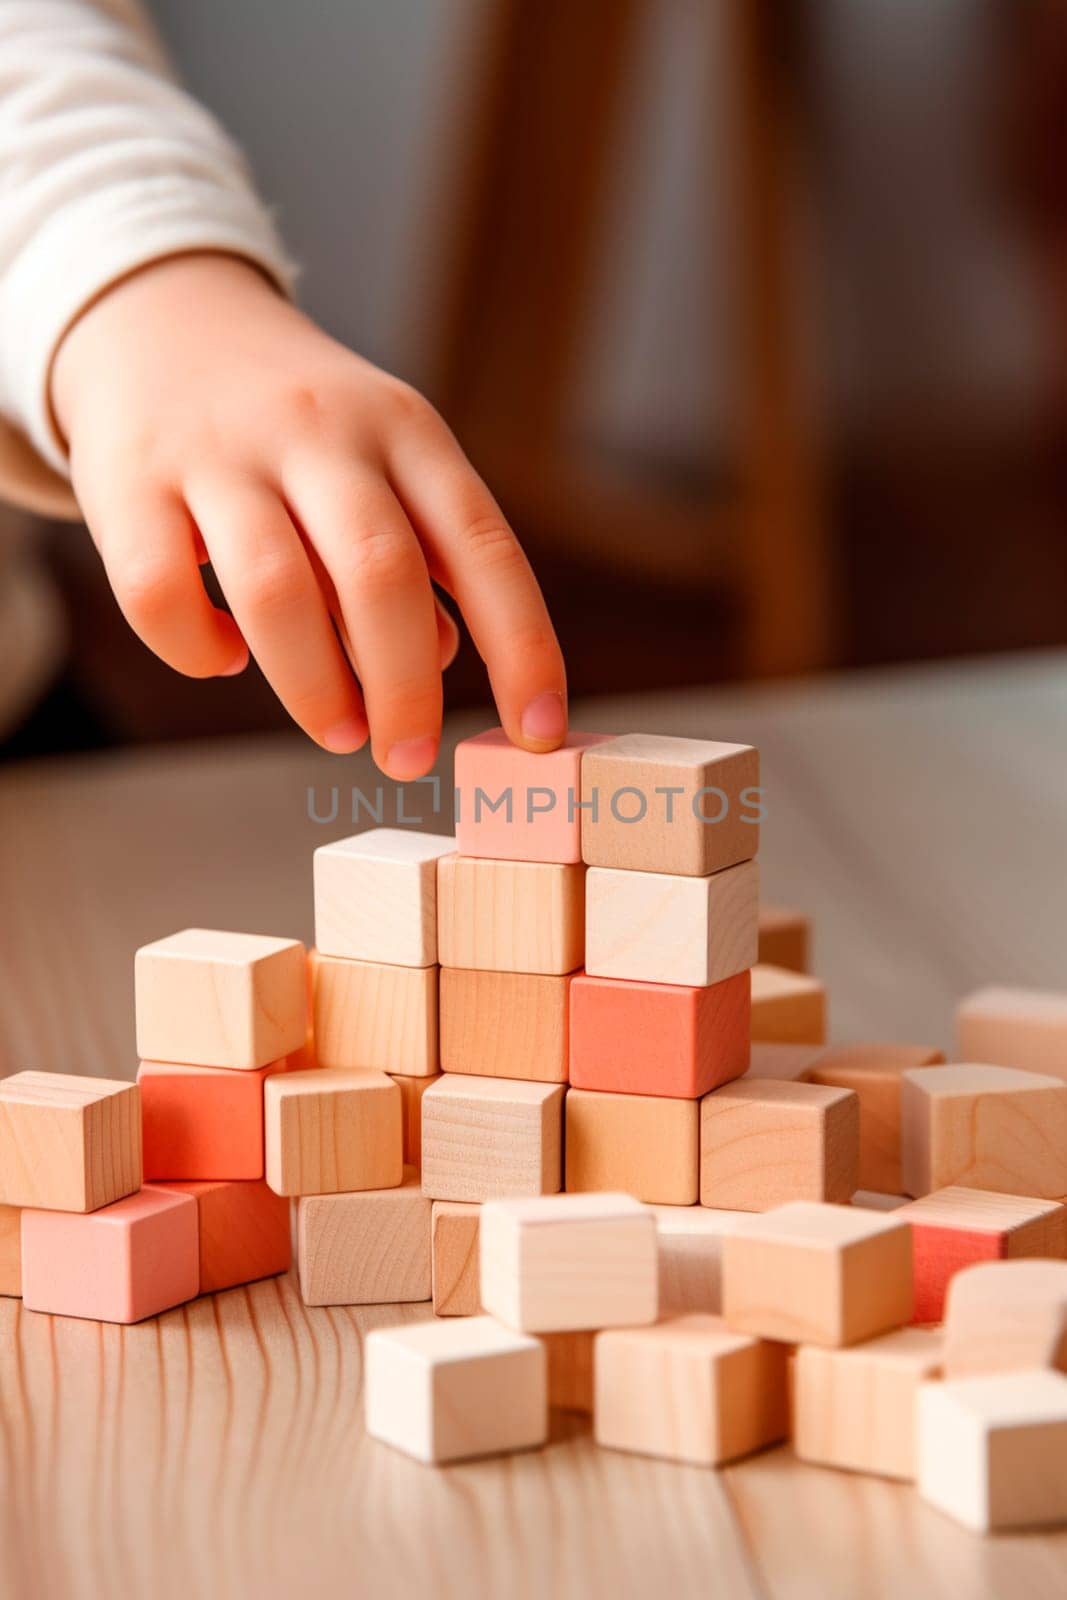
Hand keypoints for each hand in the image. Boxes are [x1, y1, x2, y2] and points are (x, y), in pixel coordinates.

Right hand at [51, 252, 566, 776]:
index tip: (539, 732)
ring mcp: (219, 451)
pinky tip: (224, 656)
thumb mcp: (384, 462)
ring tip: (336, 730)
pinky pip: (160, 593)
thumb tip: (441, 658)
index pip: (483, 546)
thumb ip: (423, 557)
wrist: (160, 318)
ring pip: (274, 591)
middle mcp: (321, 431)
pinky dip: (197, 651)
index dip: (522, 646)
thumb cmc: (299, 428)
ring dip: (313, 688)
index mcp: (406, 430)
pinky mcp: (127, 480)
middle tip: (408, 758)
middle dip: (405, 689)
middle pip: (380, 574)